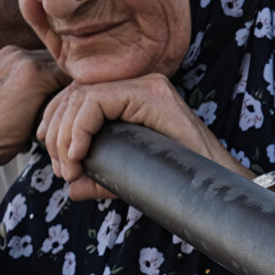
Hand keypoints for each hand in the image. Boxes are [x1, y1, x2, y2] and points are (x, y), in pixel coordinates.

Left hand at [37, 73, 246, 200]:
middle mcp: (140, 85)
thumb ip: (99, 176)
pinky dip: (79, 128)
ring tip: (69, 168)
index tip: (57, 160)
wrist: (217, 189)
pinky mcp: (151, 94)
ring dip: (65, 134)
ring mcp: (147, 85)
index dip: (57, 124)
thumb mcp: (128, 176)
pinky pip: (97, 101)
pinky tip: (79, 154)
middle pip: (77, 94)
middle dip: (57, 132)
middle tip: (62, 169)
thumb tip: (70, 187)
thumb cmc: (180, 183)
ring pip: (83, 96)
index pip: (80, 98)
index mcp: (133, 98)